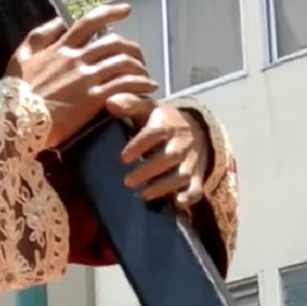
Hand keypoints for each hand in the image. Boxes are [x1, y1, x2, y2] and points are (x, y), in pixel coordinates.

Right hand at [7, 4, 158, 147]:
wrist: (15, 118)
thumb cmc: (14, 91)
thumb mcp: (19, 57)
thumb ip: (38, 37)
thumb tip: (59, 22)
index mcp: (61, 47)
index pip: (89, 22)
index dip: (111, 12)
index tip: (127, 11)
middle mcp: (78, 58)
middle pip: (115, 43)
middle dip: (133, 48)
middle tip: (139, 58)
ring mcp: (87, 77)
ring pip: (124, 63)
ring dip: (140, 68)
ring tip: (146, 77)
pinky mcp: (94, 98)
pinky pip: (126, 85)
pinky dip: (141, 85)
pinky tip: (148, 90)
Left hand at [108, 94, 211, 208]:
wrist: (197, 129)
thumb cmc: (163, 120)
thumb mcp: (148, 108)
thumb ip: (129, 104)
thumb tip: (109, 101)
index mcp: (167, 124)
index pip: (155, 133)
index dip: (139, 145)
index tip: (123, 158)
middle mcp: (180, 143)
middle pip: (168, 157)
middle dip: (148, 170)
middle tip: (127, 181)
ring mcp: (190, 161)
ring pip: (181, 175)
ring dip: (164, 186)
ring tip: (143, 194)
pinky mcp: (197, 176)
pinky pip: (197, 187)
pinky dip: (189, 197)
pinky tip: (177, 204)